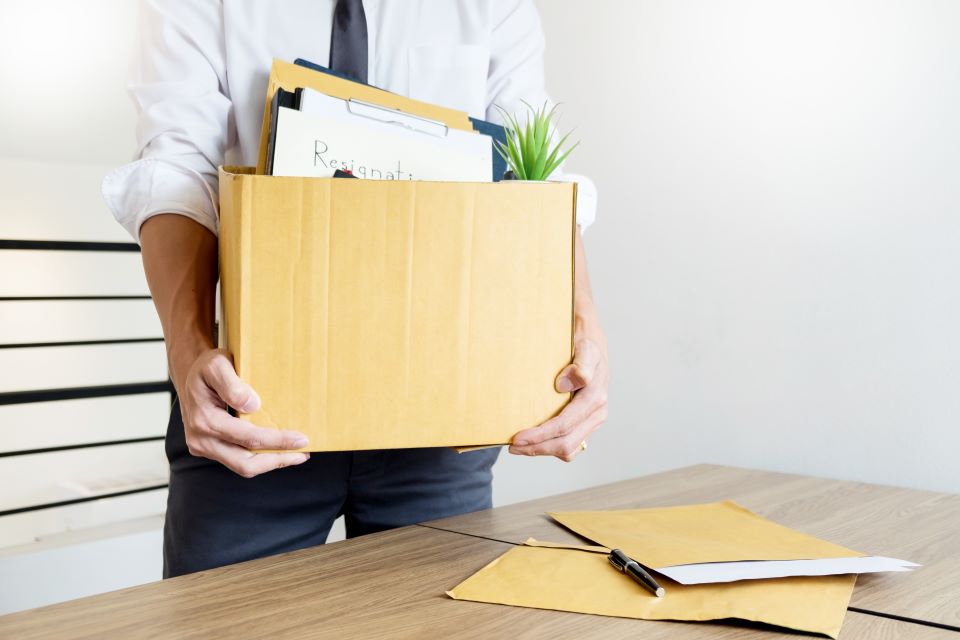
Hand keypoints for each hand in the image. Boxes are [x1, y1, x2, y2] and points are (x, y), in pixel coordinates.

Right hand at [178, 348, 310, 476]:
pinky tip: (278, 451)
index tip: (301, 438)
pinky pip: (237, 461)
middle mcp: (201, 439)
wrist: (190, 376)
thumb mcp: (217, 364)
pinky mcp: (210, 450)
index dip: (277, 441)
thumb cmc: (207, 368)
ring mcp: (203, 447)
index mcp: (204, 420)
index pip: (248, 438)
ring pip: (242, 466)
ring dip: (271, 463)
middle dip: (277, 459)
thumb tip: (252, 405)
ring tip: (297, 455)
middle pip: (245, 463)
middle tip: (303, 453)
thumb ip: (231, 384)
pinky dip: (260, 458)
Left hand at [508, 333, 608, 461]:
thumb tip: (564, 385)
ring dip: (543, 450)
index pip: (564, 425)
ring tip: (520, 446)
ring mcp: (592, 420)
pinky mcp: (585, 422)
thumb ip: (581, 366)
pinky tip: (534, 441)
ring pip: (568, 449)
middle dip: (537, 448)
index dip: (540, 435)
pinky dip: (551, 447)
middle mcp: (597, 413)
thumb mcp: (585, 347)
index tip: (517, 438)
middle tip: (512, 446)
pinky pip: (570, 444)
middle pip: (566, 444)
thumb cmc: (584, 342)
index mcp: (595, 398)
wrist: (592, 340)